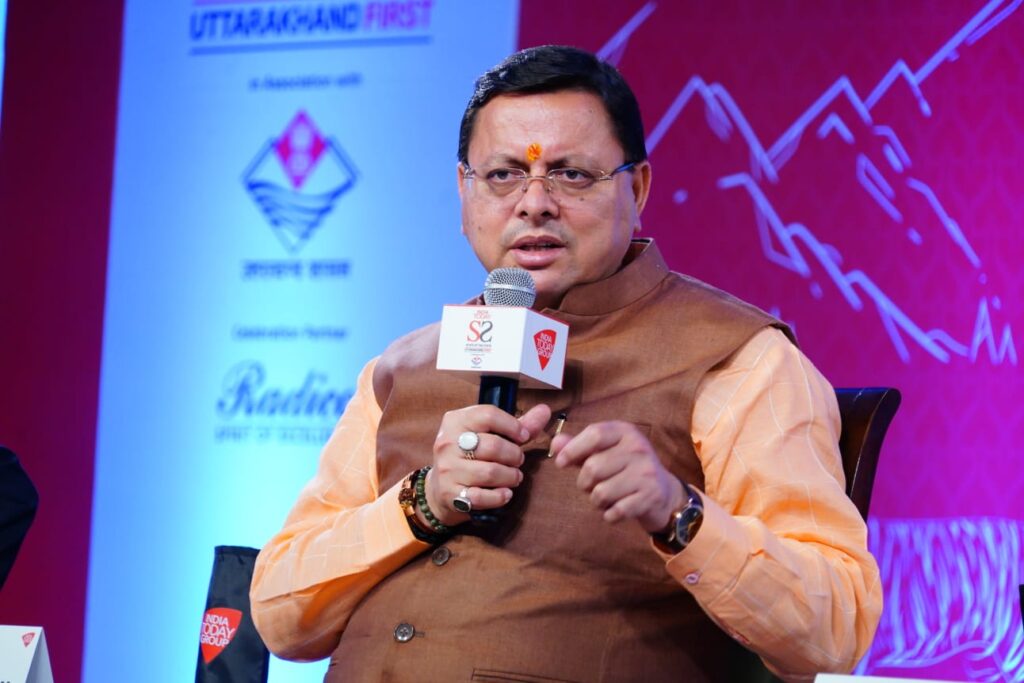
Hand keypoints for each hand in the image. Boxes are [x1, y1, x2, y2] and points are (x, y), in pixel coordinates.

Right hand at [425, 403, 550, 525]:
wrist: (439, 486)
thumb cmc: (471, 454)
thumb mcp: (489, 434)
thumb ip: (518, 424)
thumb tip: (545, 410)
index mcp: (456, 421)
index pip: (488, 415)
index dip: (512, 426)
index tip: (524, 436)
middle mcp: (447, 442)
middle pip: (493, 446)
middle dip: (514, 455)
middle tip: (519, 460)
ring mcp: (447, 469)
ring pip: (490, 472)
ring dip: (511, 476)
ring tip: (515, 476)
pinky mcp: (449, 494)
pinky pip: (481, 496)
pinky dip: (499, 496)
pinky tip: (506, 492)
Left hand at [551, 420, 684, 531]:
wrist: (664, 494)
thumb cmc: (625, 470)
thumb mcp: (604, 452)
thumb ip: (578, 447)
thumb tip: (555, 443)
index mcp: (625, 432)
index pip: (594, 434)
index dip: (572, 449)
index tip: (560, 463)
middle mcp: (638, 448)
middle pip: (593, 467)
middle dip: (584, 483)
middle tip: (592, 486)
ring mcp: (647, 473)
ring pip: (601, 492)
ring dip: (596, 501)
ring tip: (606, 498)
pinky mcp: (651, 497)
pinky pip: (615, 512)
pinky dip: (609, 515)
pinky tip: (616, 510)